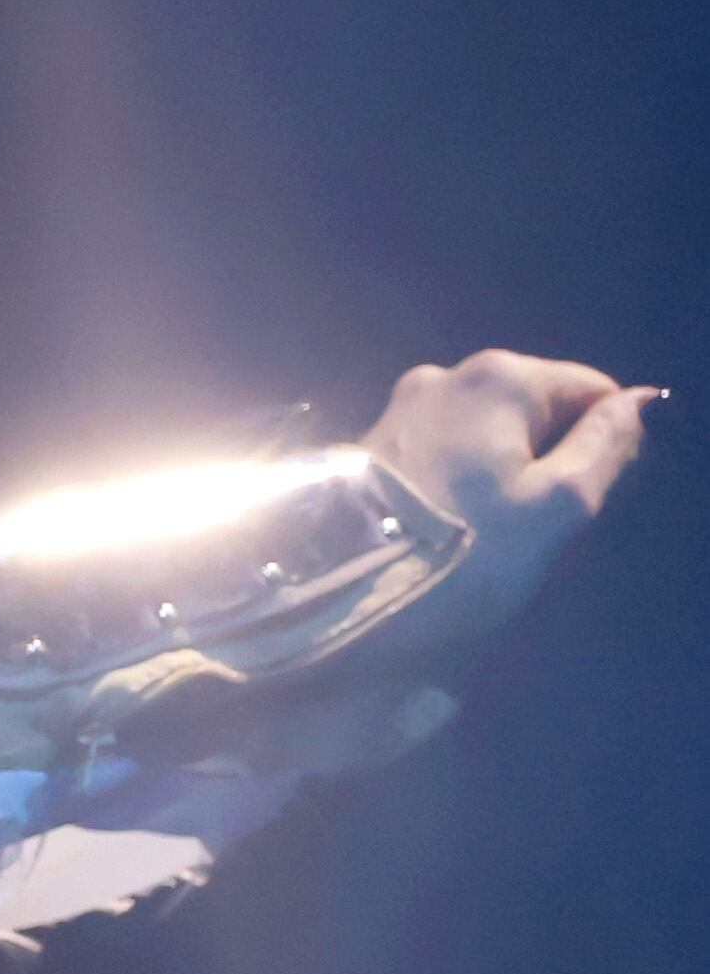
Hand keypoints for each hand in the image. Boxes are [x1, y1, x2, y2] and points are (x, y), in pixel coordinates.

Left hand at [362, 348, 655, 565]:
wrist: (329, 597)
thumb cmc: (460, 554)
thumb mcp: (559, 507)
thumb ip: (608, 445)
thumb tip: (643, 400)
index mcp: (501, 377)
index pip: (592, 391)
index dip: (600, 446)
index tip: (575, 500)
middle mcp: (445, 375)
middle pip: (536, 411)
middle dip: (544, 461)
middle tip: (524, 527)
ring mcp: (399, 408)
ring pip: (487, 434)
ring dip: (498, 476)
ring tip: (479, 534)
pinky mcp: (368, 445)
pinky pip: (442, 453)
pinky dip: (455, 484)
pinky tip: (441, 528)